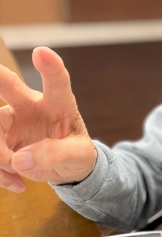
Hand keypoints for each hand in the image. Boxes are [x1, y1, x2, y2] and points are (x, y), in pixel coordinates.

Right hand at [0, 47, 96, 191]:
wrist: (66, 166)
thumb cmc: (76, 153)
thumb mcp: (78, 156)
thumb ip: (56, 154)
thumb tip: (21, 158)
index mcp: (60, 104)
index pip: (58, 82)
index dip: (51, 67)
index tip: (41, 53)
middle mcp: (31, 106)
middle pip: (11, 88)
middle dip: (0, 78)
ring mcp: (11, 121)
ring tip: (19, 174)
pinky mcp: (0, 139)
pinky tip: (17, 183)